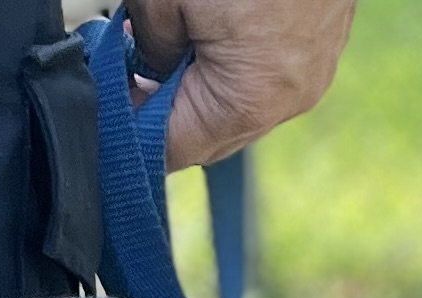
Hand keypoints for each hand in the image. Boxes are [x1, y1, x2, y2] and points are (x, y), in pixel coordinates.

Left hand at [122, 0, 356, 170]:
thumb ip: (147, 49)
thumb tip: (143, 72)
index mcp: (249, 100)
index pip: (169, 149)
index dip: (125, 131)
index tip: (99, 100)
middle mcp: (289, 98)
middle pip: (207, 135)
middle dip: (160, 107)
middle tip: (122, 68)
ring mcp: (313, 71)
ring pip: (236, 105)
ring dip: (195, 84)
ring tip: (167, 37)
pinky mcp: (322, 42)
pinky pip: (265, 75)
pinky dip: (229, 63)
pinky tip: (207, 25)